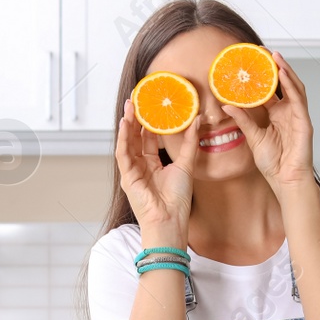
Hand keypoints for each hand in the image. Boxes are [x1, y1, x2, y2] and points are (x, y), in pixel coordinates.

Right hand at [115, 99, 198, 239]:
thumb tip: (197, 120)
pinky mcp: (127, 177)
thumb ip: (190, 143)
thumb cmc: (177, 199)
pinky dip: (122, 138)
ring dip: (127, 124)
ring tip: (130, 106)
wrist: (170, 220)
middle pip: (136, 138)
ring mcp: (132, 172)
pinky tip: (124, 124)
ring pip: (127, 143)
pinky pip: (123, 154)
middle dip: (136, 119)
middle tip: (137, 99)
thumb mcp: (186, 165)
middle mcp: (141, 167)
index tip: (152, 106)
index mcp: (153, 166)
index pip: (149, 140)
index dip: (149, 123)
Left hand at [219, 51, 314, 191]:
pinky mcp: (304, 121)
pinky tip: (283, 74)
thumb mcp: (253, 137)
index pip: (270, 90)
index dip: (263, 75)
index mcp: (276, 114)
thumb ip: (242, 120)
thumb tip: (227, 105)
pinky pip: (298, 99)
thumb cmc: (273, 163)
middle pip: (283, 83)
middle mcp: (288, 112)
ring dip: (285, 70)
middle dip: (275, 66)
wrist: (285, 180)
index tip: (252, 62)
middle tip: (263, 51)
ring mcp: (297, 115)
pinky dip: (291, 85)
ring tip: (274, 56)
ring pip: (294, 86)